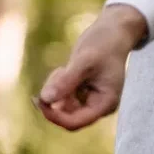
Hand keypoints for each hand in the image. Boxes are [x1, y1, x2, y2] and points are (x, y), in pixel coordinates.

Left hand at [36, 5, 147, 131]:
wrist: (113, 30)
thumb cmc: (104, 43)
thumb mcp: (84, 61)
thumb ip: (66, 81)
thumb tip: (45, 99)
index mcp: (104, 104)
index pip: (74, 122)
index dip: (55, 116)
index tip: (40, 99)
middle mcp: (98, 107)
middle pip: (66, 116)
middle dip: (56, 98)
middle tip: (58, 72)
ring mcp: (89, 101)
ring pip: (61, 107)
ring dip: (56, 89)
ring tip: (65, 67)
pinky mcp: (81, 94)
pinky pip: (61, 97)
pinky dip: (58, 84)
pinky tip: (65, 68)